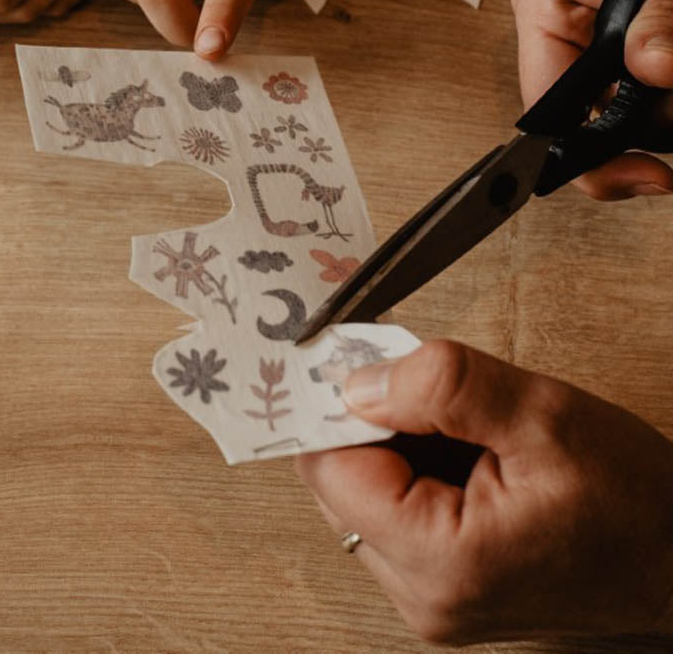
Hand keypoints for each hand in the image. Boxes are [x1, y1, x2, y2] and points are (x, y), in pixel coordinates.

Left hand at [296, 340, 672, 642]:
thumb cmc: (633, 500)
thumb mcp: (544, 416)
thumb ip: (442, 387)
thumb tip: (357, 384)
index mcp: (440, 561)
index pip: (331, 469)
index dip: (343, 409)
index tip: (370, 367)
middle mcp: (421, 595)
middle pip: (339, 483)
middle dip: (371, 425)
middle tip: (427, 392)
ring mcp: (429, 598)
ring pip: (363, 495)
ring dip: (394, 447)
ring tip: (461, 428)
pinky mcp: (440, 588)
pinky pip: (394, 514)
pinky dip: (413, 472)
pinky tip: (462, 455)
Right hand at [510, 0, 672, 199]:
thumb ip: (658, 21)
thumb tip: (656, 76)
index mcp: (542, 7)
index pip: (548, 111)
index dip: (595, 155)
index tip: (655, 176)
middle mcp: (556, 24)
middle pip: (591, 116)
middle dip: (651, 124)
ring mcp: (588, 27)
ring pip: (627, 102)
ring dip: (668, 100)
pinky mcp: (622, 25)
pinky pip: (642, 77)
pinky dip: (668, 76)